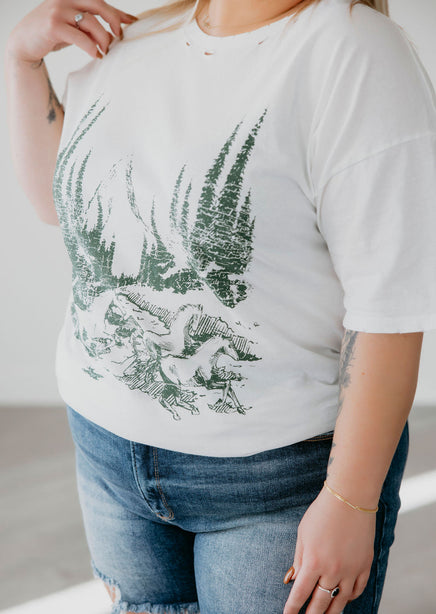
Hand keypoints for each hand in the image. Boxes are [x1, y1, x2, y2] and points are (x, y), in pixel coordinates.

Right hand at [6, 0, 137, 64]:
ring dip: (103, 39)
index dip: (118, 13)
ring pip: (91, 22)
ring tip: (105, 51)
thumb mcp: (74, 26)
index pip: (100, 2)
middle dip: (114, 22)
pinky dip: (91, 47)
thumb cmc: (52, 34)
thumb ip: (91, 24)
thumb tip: (116, 32)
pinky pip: (80, 37)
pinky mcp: (53, 26)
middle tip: (119, 38)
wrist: (24, 43)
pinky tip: (95, 55)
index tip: (133, 23)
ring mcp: (58, 10)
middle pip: (98, 5)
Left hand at [283, 485, 376, 612]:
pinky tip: (343, 599)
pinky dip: (349, 597)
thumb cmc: (322, 512)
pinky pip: (357, 590)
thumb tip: (294, 580)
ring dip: (331, 612)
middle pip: (320, 603)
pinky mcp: (365, 565)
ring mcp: (351, 570)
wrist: (350, 498)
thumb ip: (299, 559)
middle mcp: (333, 570)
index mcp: (313, 562)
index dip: (293, 608)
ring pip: (341, 602)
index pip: (300, 594)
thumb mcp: (303, 534)